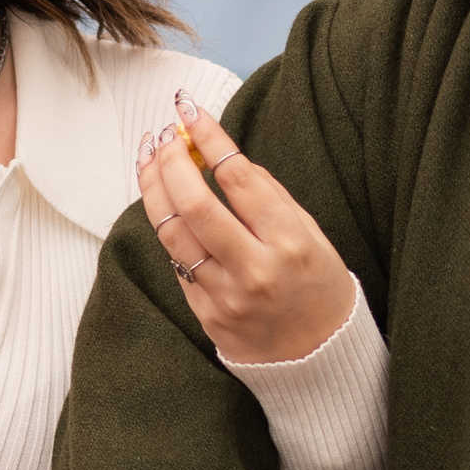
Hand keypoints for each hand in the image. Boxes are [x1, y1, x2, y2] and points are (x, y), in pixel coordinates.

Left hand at [139, 94, 356, 365]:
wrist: (321, 360)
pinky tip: (164, 205)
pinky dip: (168, 229)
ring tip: (149, 160)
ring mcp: (225, 297)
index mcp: (290, 241)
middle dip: (171, 160)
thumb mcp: (312, 234)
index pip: (237, 176)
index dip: (208, 136)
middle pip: (194, 204)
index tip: (188, 109)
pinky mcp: (206, 316)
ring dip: (154, 189)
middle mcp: (254, 269)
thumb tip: (222, 155)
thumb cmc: (320, 286)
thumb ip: (268, 197)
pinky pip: (178, 265)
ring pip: (172, 234)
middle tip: (163, 135)